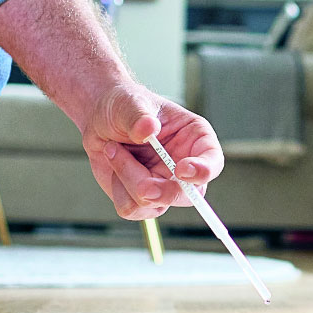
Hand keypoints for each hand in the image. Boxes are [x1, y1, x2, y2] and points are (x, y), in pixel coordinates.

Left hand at [79, 85, 224, 219]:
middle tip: (143, 187)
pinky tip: (114, 164)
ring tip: (113, 150)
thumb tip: (147, 130)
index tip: (181, 170)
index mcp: (195, 139)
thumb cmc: (123, 106)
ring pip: (155, 203)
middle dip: (164, 193)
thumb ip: (138, 116)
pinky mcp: (143, 198)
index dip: (203, 171)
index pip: (213, 161)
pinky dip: (117, 188)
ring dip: (128, 179)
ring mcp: (165, 185)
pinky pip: (133, 209)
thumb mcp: (130, 103)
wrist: (99, 119)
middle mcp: (184, 166)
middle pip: (189, 195)